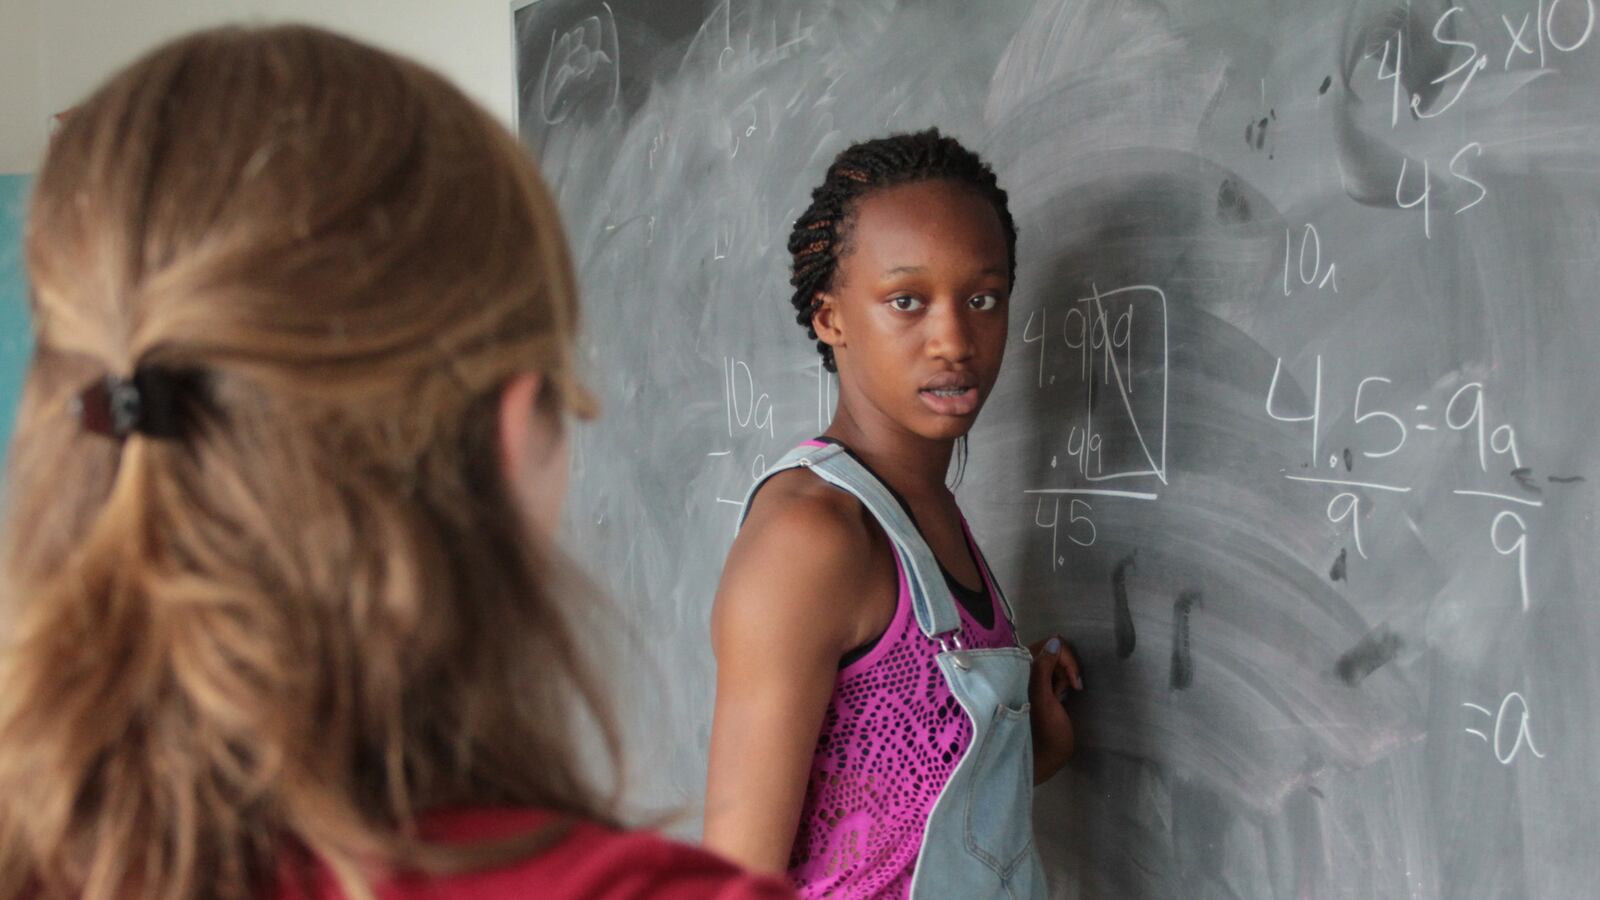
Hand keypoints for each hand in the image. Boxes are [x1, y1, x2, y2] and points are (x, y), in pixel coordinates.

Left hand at [1028, 634, 1080, 783]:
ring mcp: (1028, 679)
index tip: (1072, 681)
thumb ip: (1044, 668)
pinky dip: (1059, 682)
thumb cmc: (1043, 734)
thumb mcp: (1044, 700)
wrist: (1043, 761)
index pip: (1045, 645)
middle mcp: (1020, 671)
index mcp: (1018, 671)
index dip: (1064, 659)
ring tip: (1062, 697)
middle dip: (1064, 667)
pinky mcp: (1037, 688)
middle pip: (1050, 651)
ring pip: (1053, 662)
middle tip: (1067, 691)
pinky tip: (1060, 697)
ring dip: (1062, 676)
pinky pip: (1051, 673)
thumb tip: (1054, 641)